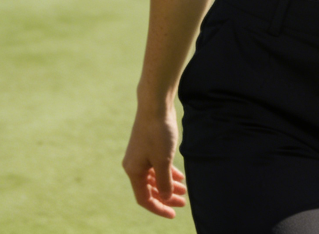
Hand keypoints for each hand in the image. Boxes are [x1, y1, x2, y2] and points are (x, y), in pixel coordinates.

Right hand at [122, 103, 187, 217]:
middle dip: (167, 196)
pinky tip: (179, 176)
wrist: (156, 104)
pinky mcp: (149, 146)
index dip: (159, 208)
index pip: (145, 198)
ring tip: (184, 190)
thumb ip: (164, 182)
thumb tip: (164, 198)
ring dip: (169, 184)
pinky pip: (157, 165)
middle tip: (184, 202)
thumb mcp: (163, 160)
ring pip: (155, 177)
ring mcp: (141, 155)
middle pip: (151, 188)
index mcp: (134, 171)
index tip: (173, 214)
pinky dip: (168, 172)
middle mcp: (134, 165)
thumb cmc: (158, 132)